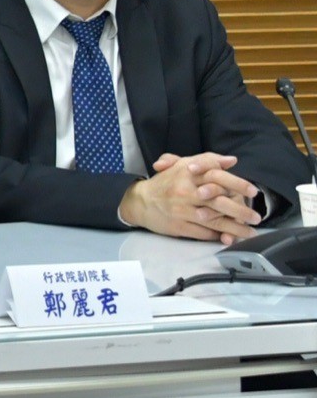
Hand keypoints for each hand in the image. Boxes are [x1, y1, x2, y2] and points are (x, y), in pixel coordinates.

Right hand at [122, 154, 261, 242]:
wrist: (140, 201)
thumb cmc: (166, 183)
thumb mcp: (183, 166)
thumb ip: (208, 161)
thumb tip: (231, 160)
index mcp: (187, 174)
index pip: (216, 176)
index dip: (237, 183)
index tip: (253, 191)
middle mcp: (185, 191)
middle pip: (219, 201)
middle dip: (241, 210)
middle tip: (256, 217)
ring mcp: (182, 210)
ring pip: (215, 221)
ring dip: (235, 228)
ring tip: (250, 232)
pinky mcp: (179, 226)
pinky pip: (204, 233)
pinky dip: (218, 235)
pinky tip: (230, 237)